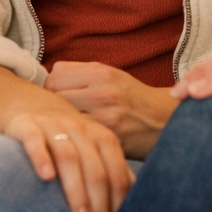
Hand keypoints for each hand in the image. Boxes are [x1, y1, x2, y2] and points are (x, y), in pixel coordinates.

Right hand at [3, 106, 134, 211]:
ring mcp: (54, 126)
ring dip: (76, 189)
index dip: (117, 197)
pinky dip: (41, 157)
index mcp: (100, 136)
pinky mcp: (28, 125)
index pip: (115, 168)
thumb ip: (111, 167)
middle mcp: (80, 129)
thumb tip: (132, 199)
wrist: (33, 104)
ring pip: (69, 157)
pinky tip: (46, 177)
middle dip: (99, 201)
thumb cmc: (68, 135)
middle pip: (95, 167)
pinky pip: (35, 140)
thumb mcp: (92, 146)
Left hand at [45, 61, 176, 159]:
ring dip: (62, 124)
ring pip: (62, 119)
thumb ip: (80, 71)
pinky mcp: (106, 140)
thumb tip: (50, 73)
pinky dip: (75, 138)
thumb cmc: (131, 96)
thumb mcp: (111, 74)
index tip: (60, 94)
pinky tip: (80, 138)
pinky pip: (76, 137)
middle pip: (54, 98)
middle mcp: (102, 93)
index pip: (54, 77)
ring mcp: (104, 118)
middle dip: (55, 106)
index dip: (54, 86)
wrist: (161, 119)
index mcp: (101, 73)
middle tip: (63, 112)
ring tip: (70, 126)